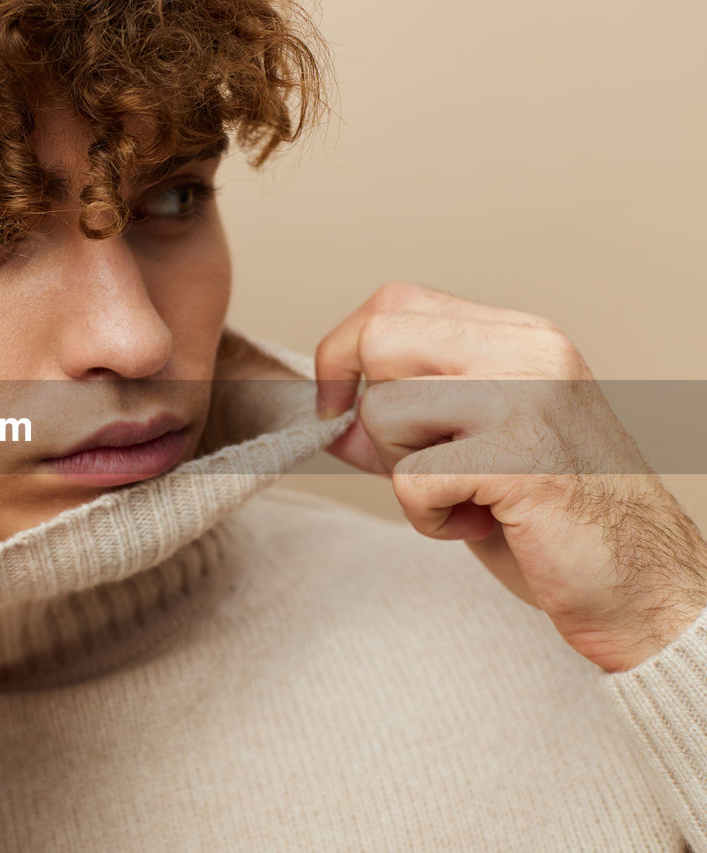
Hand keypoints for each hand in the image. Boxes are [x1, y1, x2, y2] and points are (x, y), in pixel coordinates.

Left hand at [313, 282, 706, 672]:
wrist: (640, 586)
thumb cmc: (552, 521)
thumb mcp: (470, 448)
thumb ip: (404, 419)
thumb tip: (327, 411)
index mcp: (518, 336)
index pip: (395, 303)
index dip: (343, 351)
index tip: (334, 407)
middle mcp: (527, 352)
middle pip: (380, 338)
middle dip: (368, 415)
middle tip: (413, 465)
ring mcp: (528, 399)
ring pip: (384, 411)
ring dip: (403, 475)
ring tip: (465, 499)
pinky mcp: (522, 459)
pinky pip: (411, 478)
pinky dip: (427, 518)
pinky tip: (477, 524)